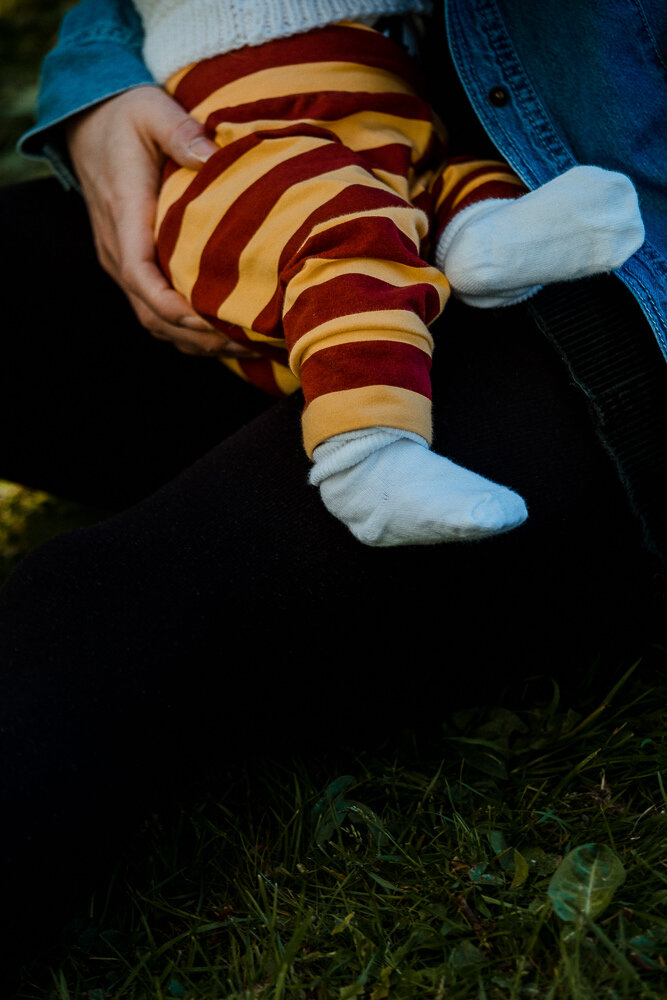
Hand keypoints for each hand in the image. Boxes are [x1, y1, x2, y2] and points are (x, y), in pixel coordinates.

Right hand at [66, 85, 257, 357]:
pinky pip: (155, 311)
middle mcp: (117, 249)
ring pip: (154, 320)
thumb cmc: (127, 117)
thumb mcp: (152, 110)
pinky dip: (186, 332)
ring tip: (245, 346)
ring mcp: (122, 262)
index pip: (141, 274)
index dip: (174, 306)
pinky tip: (223, 337)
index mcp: (125, 216)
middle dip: (198, 336)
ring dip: (195, 341)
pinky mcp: (132, 266)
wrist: (91, 123)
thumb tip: (212, 155)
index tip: (213, 320)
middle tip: (249, 342)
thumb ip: (181, 131)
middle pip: (152, 313)